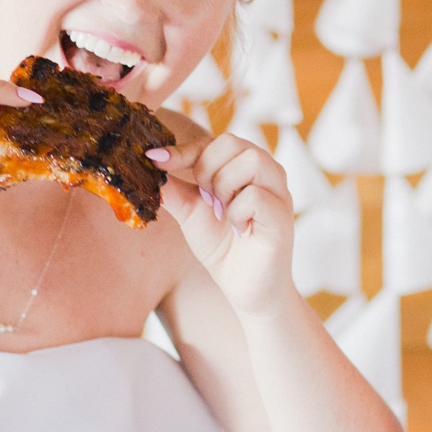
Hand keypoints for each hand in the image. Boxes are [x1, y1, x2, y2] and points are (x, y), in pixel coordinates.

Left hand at [152, 132, 296, 314]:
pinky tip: (237, 229)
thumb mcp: (191, 213)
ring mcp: (279, 192)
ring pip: (251, 160)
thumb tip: (149, 164)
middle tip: (206, 199)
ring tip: (222, 211)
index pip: (213, 142)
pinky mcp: (282, 216)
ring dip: (224, 187)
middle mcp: (267, 173)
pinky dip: (236, 212)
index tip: (155, 160)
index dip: (183, 150)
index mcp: (244, 167)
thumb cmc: (224, 247)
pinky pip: (255, 196)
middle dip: (206, 169)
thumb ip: (174, 189)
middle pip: (232, 142)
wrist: (246, 288)